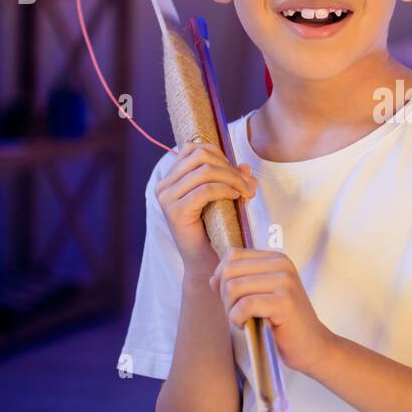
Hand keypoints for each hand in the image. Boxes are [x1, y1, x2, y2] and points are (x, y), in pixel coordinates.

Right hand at [156, 142, 256, 279]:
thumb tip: (244, 165)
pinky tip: (236, 197)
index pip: (194, 148)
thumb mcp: (226, 198)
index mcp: (172, 177)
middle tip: (247, 184)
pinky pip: (205, 190)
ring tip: (245, 192)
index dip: (220, 155)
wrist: (206, 262)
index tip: (238, 173)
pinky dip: (225, 190)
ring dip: (232, 178)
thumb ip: (233, 179)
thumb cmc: (215, 229)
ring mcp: (167, 198)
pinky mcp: (175, 212)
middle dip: (229, 167)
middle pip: (201, 156)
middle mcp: (164, 185)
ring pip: (205, 171)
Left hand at [209, 247, 334, 376]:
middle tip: (237, 313)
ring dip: (230, 310)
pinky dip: (237, 319)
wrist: (313, 346)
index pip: (232, 256)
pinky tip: (246, 326)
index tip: (233, 299)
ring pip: (234, 287)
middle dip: (225, 296)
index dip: (223, 278)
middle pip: (229, 271)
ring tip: (243, 320)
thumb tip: (212, 279)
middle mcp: (282, 264)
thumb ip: (238, 284)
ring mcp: (285, 281)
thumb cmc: (284, 324)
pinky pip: (244, 305)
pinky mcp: (284, 301)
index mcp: (276, 258)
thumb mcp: (261, 297)